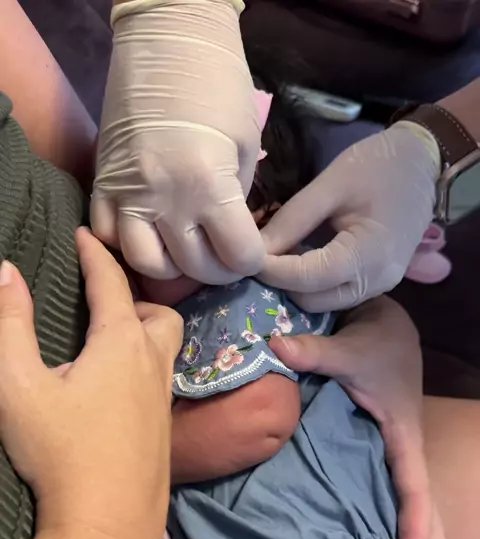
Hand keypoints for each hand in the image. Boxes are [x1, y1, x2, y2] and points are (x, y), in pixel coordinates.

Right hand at [0, 229, 182, 538]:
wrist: (108, 523)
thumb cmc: (61, 452)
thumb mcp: (20, 385)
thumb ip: (9, 324)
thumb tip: (3, 271)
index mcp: (121, 345)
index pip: (112, 283)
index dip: (95, 254)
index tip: (84, 235)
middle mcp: (152, 366)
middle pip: (159, 315)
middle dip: (134, 298)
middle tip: (102, 300)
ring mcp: (163, 402)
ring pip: (167, 350)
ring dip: (145, 333)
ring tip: (108, 342)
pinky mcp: (164, 433)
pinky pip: (161, 381)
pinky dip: (144, 366)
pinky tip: (115, 390)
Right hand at [91, 0, 263, 284]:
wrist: (165, 40)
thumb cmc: (217, 84)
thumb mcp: (245, 144)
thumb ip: (238, 199)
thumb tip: (231, 236)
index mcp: (210, 186)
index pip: (237, 256)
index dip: (250, 260)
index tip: (250, 252)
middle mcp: (167, 200)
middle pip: (195, 267)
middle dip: (217, 269)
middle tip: (223, 255)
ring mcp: (129, 194)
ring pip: (147, 264)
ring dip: (171, 266)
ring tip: (184, 249)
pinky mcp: (103, 183)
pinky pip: (108, 236)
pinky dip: (127, 244)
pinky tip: (147, 231)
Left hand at [260, 125, 439, 310]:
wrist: (423, 162)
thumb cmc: (379, 165)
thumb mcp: (330, 185)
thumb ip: (292, 220)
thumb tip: (254, 249)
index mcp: (368, 255)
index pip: (307, 277)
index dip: (271, 271)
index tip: (244, 258)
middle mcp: (376, 281)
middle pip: (312, 300)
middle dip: (280, 284)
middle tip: (256, 258)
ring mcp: (379, 286)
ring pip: (323, 302)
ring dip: (295, 287)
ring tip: (275, 259)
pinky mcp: (377, 283)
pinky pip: (336, 294)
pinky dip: (313, 284)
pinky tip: (297, 261)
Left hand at [270, 297, 454, 538]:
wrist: (389, 328)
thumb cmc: (373, 341)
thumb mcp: (347, 347)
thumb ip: (311, 352)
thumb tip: (271, 346)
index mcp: (405, 439)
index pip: (413, 494)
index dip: (413, 533)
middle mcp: (406, 454)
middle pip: (427, 512)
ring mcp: (398, 456)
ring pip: (415, 508)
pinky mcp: (386, 455)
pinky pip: (396, 498)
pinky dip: (400, 527)